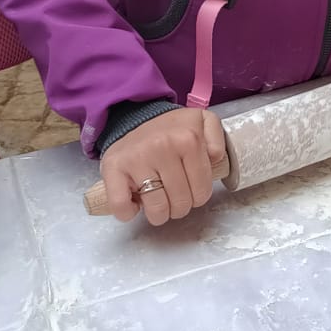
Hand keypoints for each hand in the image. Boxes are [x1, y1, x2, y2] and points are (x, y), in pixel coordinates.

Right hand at [99, 108, 227, 225]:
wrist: (133, 117)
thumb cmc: (170, 129)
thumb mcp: (202, 122)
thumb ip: (217, 139)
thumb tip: (215, 158)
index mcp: (189, 139)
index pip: (202, 192)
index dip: (198, 196)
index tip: (190, 188)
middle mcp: (163, 147)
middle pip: (181, 204)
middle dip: (179, 205)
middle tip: (173, 193)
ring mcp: (137, 158)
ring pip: (157, 209)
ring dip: (158, 213)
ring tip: (157, 198)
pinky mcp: (113, 168)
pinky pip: (121, 206)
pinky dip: (128, 212)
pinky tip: (135, 202)